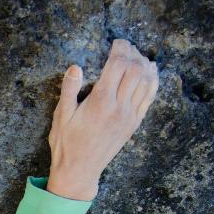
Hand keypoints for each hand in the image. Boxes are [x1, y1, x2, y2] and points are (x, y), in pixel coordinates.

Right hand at [46, 38, 158, 200]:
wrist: (80, 170)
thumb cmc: (66, 144)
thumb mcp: (61, 116)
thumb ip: (69, 90)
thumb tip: (75, 67)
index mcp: (100, 102)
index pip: (117, 65)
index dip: (120, 49)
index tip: (116, 42)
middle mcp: (119, 107)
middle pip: (135, 69)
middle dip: (132, 53)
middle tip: (125, 46)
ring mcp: (130, 115)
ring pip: (146, 81)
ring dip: (144, 64)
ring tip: (136, 55)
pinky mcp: (134, 123)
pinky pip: (150, 97)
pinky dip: (153, 80)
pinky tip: (151, 71)